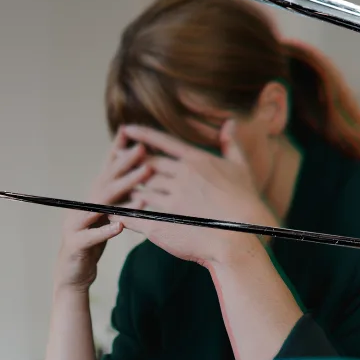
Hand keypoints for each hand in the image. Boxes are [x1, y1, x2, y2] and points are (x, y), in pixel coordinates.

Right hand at [54, 129, 152, 292]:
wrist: (70, 275)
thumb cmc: (91, 245)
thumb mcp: (104, 219)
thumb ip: (115, 202)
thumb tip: (138, 184)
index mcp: (91, 200)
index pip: (105, 171)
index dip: (116, 152)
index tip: (130, 133)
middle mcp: (81, 207)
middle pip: (105, 182)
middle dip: (124, 166)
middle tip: (143, 152)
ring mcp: (75, 224)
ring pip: (100, 206)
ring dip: (120, 194)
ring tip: (140, 188)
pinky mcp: (76, 245)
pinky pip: (92, 236)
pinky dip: (106, 230)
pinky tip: (121, 225)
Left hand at [111, 122, 276, 265]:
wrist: (242, 236)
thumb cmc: (245, 202)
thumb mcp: (241, 167)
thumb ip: (231, 143)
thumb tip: (231, 122)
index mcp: (196, 161)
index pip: (162, 143)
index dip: (142, 136)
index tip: (126, 130)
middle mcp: (181, 176)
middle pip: (147, 164)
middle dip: (129, 160)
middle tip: (114, 157)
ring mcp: (172, 198)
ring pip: (142, 187)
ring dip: (128, 185)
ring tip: (115, 185)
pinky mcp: (165, 220)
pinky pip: (138, 212)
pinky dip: (125, 210)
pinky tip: (114, 209)